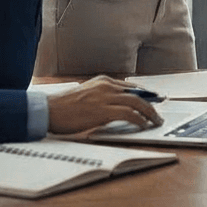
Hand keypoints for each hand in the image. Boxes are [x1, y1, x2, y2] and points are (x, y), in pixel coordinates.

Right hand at [47, 76, 162, 133]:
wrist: (48, 109)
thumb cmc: (63, 106)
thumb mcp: (85, 95)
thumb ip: (100, 97)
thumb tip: (113, 108)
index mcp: (103, 81)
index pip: (130, 86)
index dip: (144, 93)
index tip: (153, 99)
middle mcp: (107, 86)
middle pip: (137, 93)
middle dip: (151, 102)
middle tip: (158, 111)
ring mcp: (105, 97)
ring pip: (136, 101)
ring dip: (149, 112)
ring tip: (155, 120)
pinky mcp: (102, 110)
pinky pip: (128, 113)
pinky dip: (138, 119)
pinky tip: (143, 124)